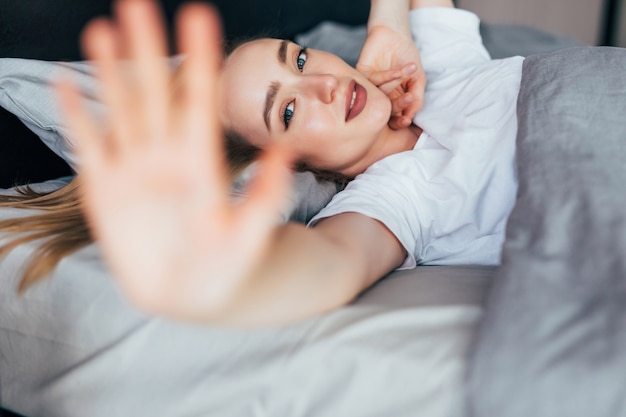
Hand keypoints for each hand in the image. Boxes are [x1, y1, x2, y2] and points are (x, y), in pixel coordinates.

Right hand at [55, 0, 292, 320]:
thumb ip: (265, 196)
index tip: (199, 15)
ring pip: (119, 109)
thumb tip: (289, 152)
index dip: (199, 59)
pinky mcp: (105, 189)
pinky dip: (75, 115)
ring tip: (102, 29)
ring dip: (109, 71)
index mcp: (200, 161)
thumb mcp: (248, 235)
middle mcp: (166, 155)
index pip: (198, 100)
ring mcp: (134, 169)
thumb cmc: (225, 266)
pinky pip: (88, 145)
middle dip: (146, 48)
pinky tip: (66, 83)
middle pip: (153, 92)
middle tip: (138, 2)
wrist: (189, 293)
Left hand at [357, 25, 425, 128]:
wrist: (396, 35)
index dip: (399, 122)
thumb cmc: (407, 57)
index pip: (394, 118)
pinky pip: (374, 81)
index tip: (406, 121)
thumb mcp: (418, 79)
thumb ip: (416, 99)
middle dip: (399, 104)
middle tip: (409, 97)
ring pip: (381, 94)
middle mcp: (380, 96)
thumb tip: (410, 118)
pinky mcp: (362, 75)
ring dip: (397, 84)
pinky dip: (388, 76)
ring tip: (409, 70)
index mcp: (393, 101)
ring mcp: (371, 86)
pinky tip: (398, 70)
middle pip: (385, 110)